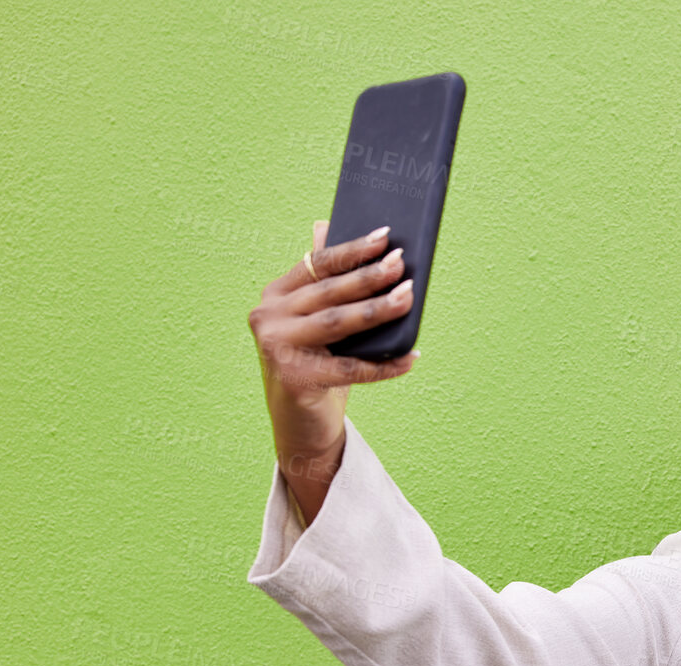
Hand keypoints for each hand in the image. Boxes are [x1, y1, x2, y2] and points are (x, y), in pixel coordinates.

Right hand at [250, 220, 418, 519]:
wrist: (299, 425)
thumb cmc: (317, 364)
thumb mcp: (317, 321)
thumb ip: (322, 279)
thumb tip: (328, 224)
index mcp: (276, 296)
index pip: (317, 264)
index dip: (352, 250)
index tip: (385, 236)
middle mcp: (269, 317)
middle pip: (330, 292)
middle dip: (370, 276)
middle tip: (402, 264)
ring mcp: (277, 348)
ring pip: (338, 323)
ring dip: (378, 310)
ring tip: (409, 298)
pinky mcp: (296, 380)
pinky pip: (350, 368)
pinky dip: (384, 365)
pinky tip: (411, 357)